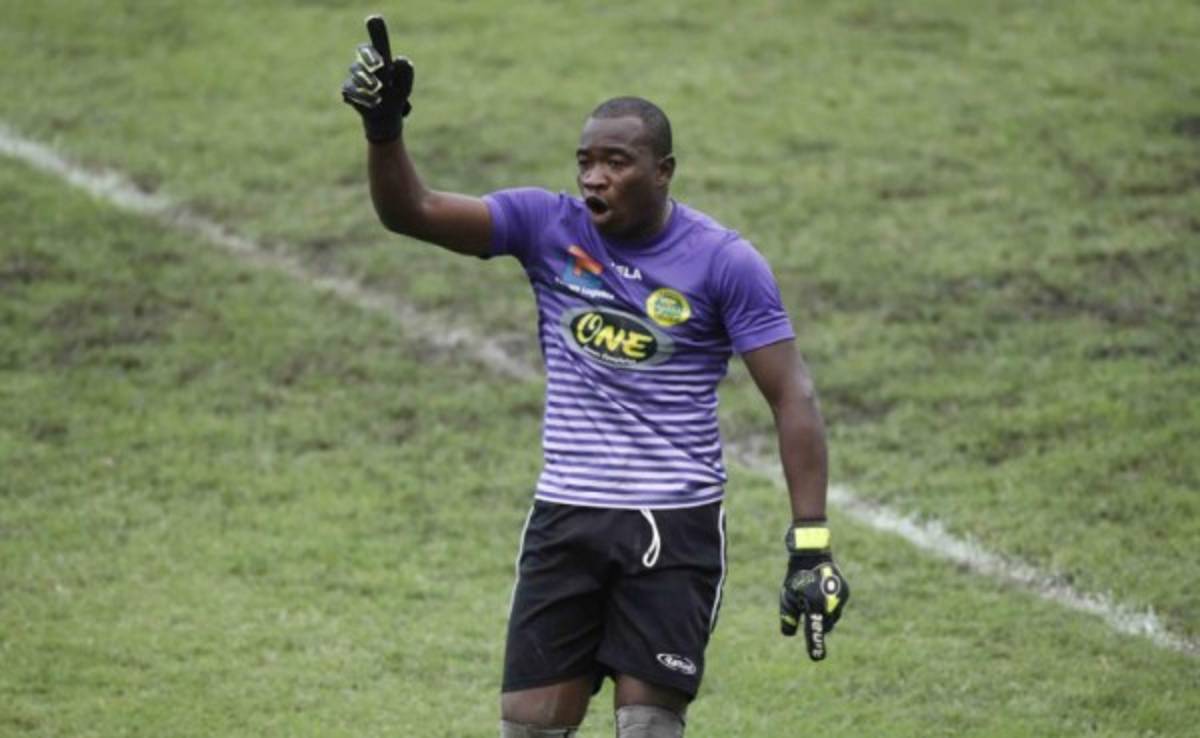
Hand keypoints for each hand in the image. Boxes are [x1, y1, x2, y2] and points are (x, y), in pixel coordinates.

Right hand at [341, 15, 413, 142]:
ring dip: (369, 82)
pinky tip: (372, 103)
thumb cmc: (396, 96)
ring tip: (380, 96)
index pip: (377, 41)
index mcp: (381, 58)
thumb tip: (402, 60)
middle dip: (370, 56)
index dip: (376, 32)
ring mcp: (355, 76)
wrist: (384, 117)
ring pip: (357, 71)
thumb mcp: (404, 86)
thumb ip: (406, 73)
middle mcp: (365, 63)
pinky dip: (362, 97)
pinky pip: (350, 89)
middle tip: (380, 66)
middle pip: (363, 50)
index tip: (377, 27)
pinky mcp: (347, 90)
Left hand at [779, 523, 848, 660]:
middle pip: (826, 624)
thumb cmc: (796, 576)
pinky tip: (822, 595)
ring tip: (814, 601)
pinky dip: (830, 605)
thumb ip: (788, 615)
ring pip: (834, 615)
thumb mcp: (788, 596)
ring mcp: (841, 597)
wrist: (812, 552)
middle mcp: (831, 603)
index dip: (815, 645)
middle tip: (809, 616)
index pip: (815, 630)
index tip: (816, 657)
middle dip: (818, 624)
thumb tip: (788, 633)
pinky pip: (838, 605)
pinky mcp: (846, 591)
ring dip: (825, 614)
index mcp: (815, 605)